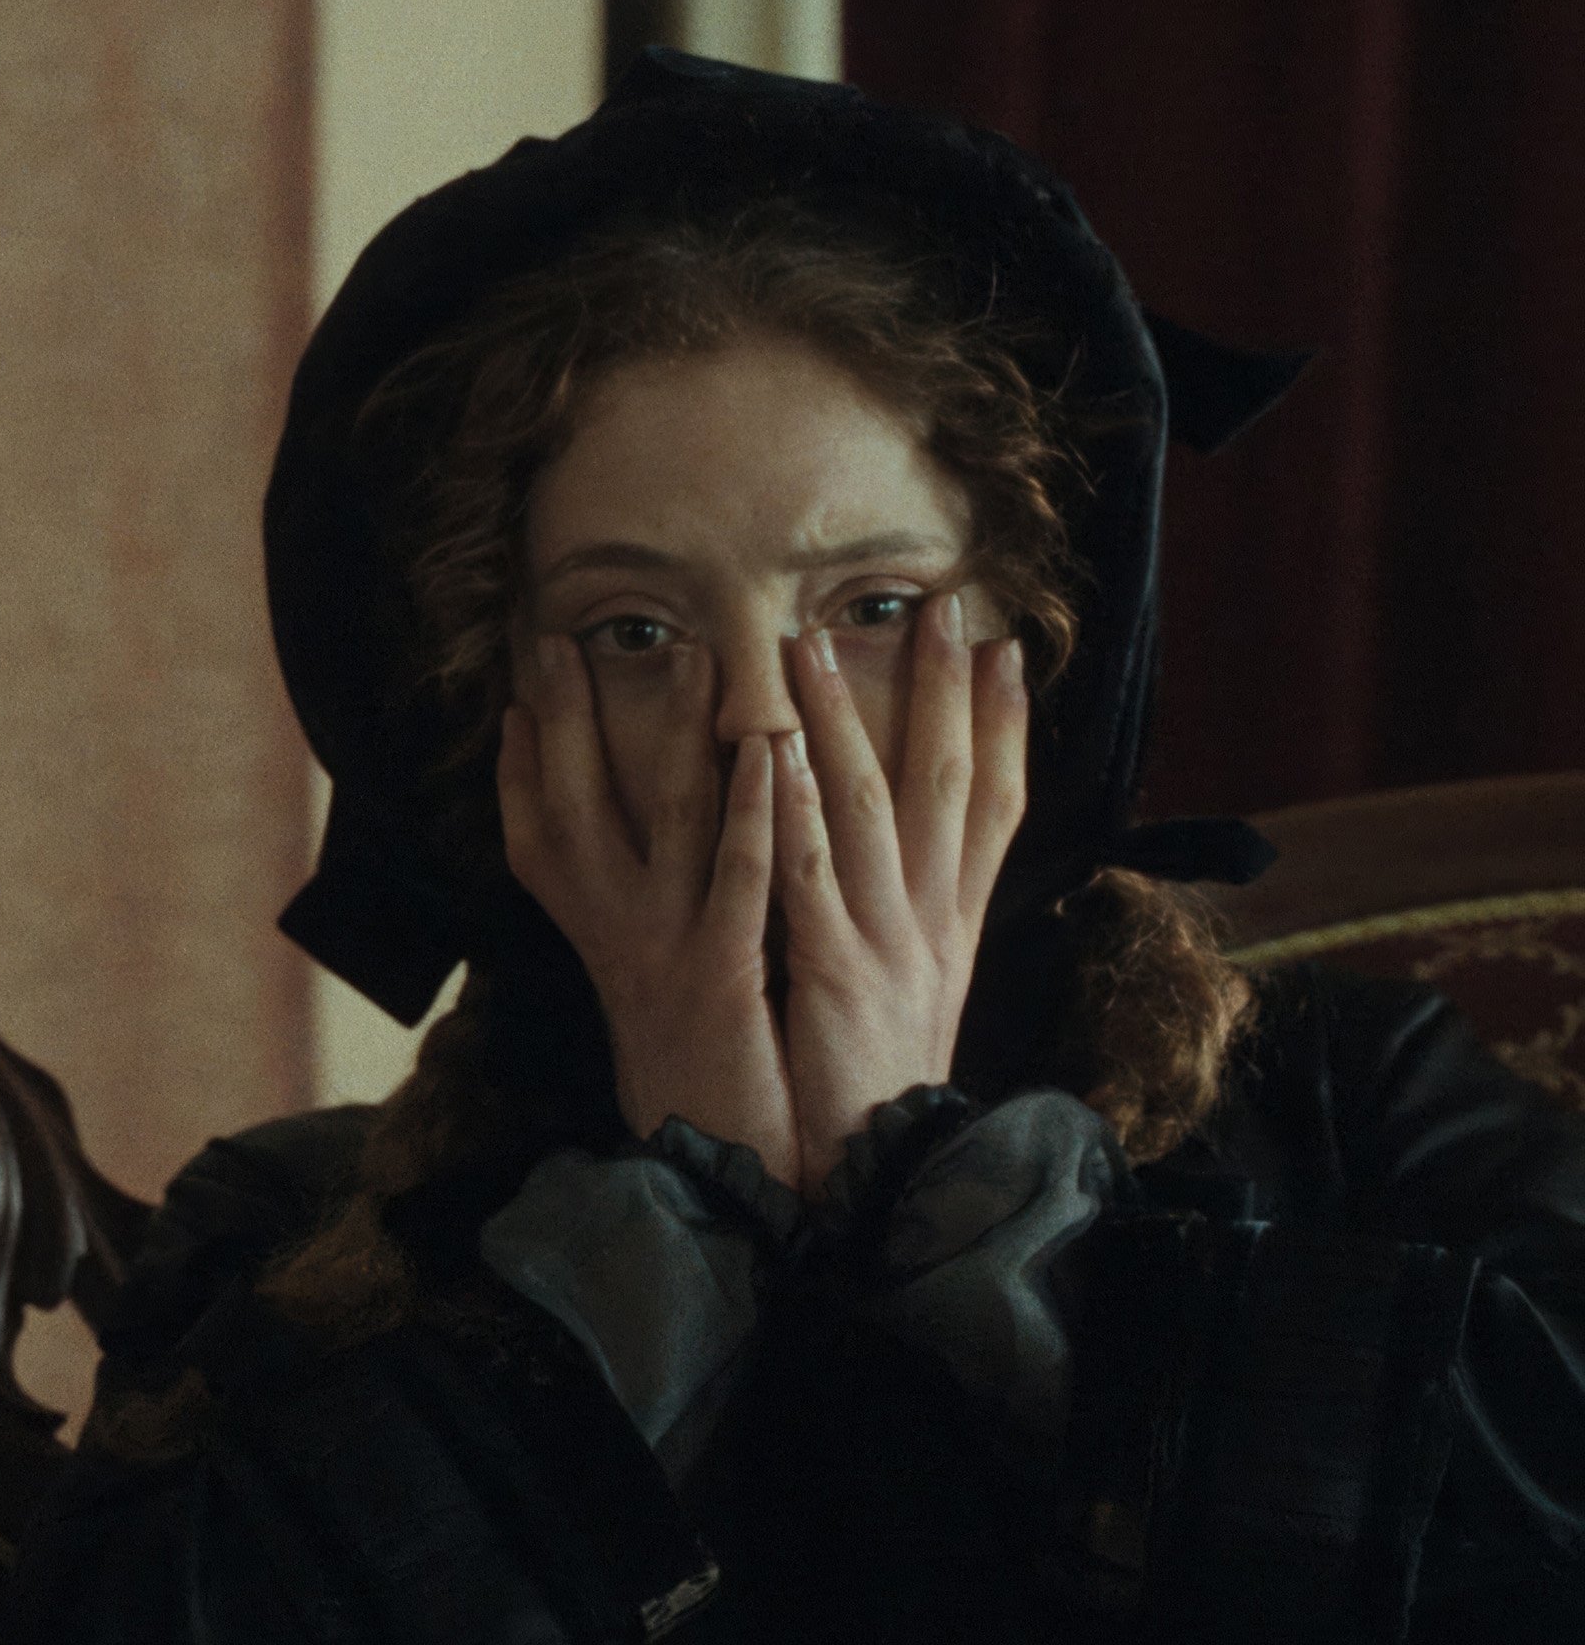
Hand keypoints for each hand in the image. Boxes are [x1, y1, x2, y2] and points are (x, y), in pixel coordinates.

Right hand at [501, 633, 801, 1184]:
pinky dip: (752, 813)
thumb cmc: (690, 1066)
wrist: (720, 1167)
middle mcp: (614, 933)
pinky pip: (739, 878)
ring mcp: (666, 950)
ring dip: (680, 732)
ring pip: (668, 820)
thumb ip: (627, 905)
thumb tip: (621, 841)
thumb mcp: (641, 978)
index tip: (522, 687)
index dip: (520, 758)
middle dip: (571, 717)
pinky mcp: (725, 975)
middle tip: (565, 638)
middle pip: (574, 804)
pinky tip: (771, 755)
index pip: (532, 828)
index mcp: (593, 932)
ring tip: (700, 654)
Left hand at [773, 590, 1029, 1186]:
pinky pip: (811, 874)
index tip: (1006, 649)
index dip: (1006, 726)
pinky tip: (779, 750)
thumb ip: (908, 932)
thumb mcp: (909, 1000)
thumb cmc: (878, 1091)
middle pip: (946, 785)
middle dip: (946, 692)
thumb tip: (913, 874)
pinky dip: (797, 808)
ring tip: (818, 640)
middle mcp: (932, 925)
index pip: (992, 808)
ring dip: (848, 719)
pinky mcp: (834, 973)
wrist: (882, 1181)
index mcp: (952, 929)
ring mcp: (888, 945)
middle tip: (942, 605)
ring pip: (870, 807)